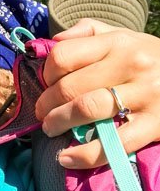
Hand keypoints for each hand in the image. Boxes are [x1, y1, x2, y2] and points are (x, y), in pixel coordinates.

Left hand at [35, 19, 159, 168]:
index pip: (63, 55)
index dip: (46, 73)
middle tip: (42, 114)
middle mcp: (131, 65)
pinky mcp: (155, 125)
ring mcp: (145, 95)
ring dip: (59, 123)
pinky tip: (66, 158)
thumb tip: (53, 41)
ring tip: (51, 129)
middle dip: (46, 104)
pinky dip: (84, 155)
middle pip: (70, 86)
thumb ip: (88, 32)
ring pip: (87, 109)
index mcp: (117, 42)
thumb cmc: (150, 57)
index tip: (46, 84)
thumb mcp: (123, 36)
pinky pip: (114, 143)